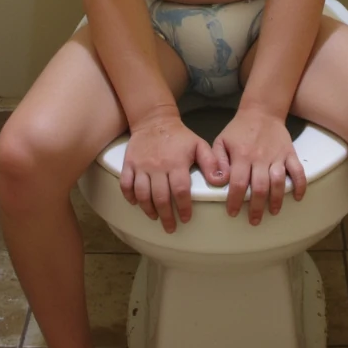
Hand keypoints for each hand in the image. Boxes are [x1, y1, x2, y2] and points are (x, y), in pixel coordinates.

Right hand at [120, 109, 223, 232]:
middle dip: (166, 216)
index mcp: (176, 163)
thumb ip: (211, 163)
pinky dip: (129, 196)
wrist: (154, 120)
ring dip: (148, 209)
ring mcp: (141, 166)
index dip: (183, 207)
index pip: (180, 191)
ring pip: (142, 193)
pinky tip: (136, 203)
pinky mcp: (129, 163)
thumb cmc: (179, 136)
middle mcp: (158, 167)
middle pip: (160, 197)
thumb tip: (221, 181)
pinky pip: (126, 184)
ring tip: (155, 217)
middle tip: (170, 228)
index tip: (186, 218)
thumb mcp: (199, 145)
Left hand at [212, 105, 306, 224]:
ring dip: (276, 200)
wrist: (261, 111)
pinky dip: (300, 185)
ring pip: (279, 182)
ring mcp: (277, 156)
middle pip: (260, 187)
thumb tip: (218, 181)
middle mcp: (260, 157)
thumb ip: (217, 162)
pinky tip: (297, 197)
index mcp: (241, 155)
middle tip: (254, 221)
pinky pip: (298, 171)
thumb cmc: (239, 129)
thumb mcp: (221, 141)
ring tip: (272, 212)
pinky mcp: (290, 153)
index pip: (238, 183)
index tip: (232, 213)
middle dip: (256, 207)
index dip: (234, 200)